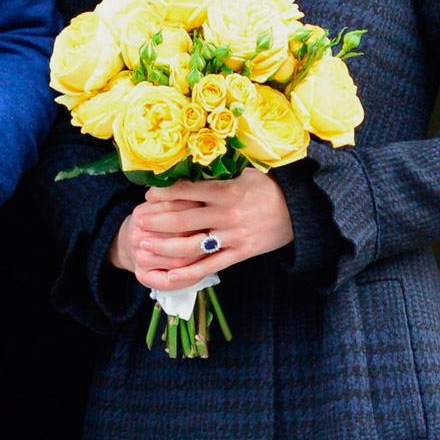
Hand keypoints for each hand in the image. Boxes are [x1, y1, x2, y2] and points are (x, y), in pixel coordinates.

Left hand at [108, 169, 291, 291]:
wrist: (301, 211)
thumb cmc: (268, 187)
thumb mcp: (244, 172)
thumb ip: (217, 173)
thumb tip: (187, 164)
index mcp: (227, 191)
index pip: (187, 191)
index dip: (163, 193)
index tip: (147, 194)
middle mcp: (228, 215)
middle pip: (183, 220)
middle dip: (156, 221)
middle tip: (137, 221)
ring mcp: (234, 237)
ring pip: (192, 246)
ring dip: (165, 246)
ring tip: (144, 244)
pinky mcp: (241, 254)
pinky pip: (211, 266)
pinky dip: (189, 272)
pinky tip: (169, 274)